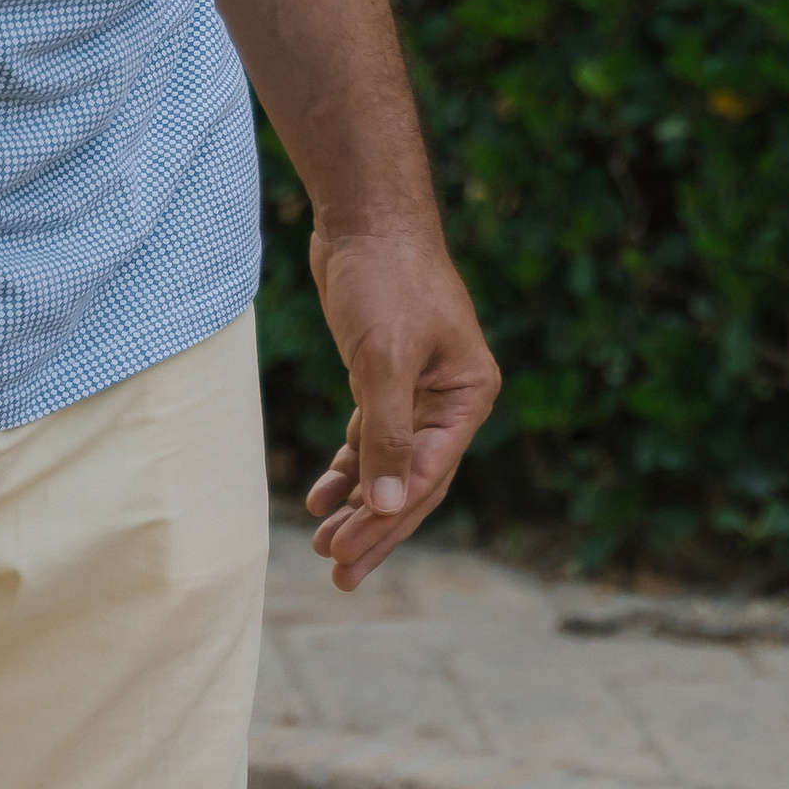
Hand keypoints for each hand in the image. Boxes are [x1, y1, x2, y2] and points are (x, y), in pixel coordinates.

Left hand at [303, 223, 501, 590]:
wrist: (365, 217)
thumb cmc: (386, 280)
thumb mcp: (385, 359)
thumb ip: (387, 433)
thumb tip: (384, 506)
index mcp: (468, 394)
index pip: (429, 474)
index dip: (388, 519)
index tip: (346, 552)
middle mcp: (450, 397)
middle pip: (411, 480)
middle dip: (374, 527)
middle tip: (338, 571)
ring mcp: (419, 389)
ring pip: (388, 464)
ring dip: (358, 504)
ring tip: (322, 545)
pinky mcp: (384, 376)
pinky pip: (370, 437)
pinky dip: (347, 466)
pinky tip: (320, 494)